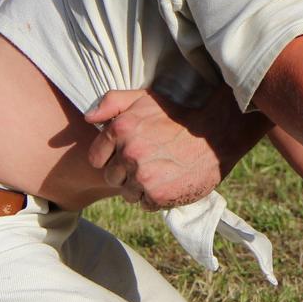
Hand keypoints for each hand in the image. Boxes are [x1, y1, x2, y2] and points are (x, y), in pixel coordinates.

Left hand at [85, 88, 225, 210]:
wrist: (215, 134)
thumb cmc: (176, 116)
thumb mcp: (143, 98)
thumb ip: (111, 102)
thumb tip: (87, 117)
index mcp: (120, 129)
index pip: (97, 158)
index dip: (111, 157)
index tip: (129, 153)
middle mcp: (128, 153)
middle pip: (112, 177)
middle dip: (126, 172)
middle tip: (149, 161)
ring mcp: (142, 176)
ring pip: (128, 193)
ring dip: (141, 186)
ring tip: (161, 170)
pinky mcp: (158, 195)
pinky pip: (145, 203)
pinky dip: (156, 197)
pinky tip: (170, 181)